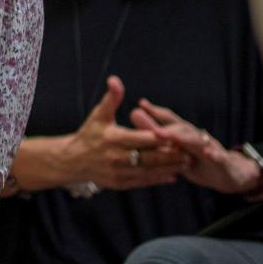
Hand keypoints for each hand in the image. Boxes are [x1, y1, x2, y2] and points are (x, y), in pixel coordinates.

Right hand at [46, 76, 189, 191]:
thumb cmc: (89, 134)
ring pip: (149, 171)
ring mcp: (117, 173)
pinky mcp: (119, 184)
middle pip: (149, 157)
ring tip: (186, 163)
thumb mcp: (99, 115)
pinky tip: (173, 175)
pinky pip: (143, 182)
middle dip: (171, 156)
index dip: (160, 137)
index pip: (141, 138)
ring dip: (169, 168)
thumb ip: (111, 98)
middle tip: (189, 152)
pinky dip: (158, 179)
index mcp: (112, 139)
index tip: (176, 135)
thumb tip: (115, 79)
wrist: (73, 161)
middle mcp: (115, 157)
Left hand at [132, 98, 262, 195]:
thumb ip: (157, 133)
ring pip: (198, 141)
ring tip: (170, 136)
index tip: (141, 104)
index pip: (170, 120)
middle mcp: (197, 137)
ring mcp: (211, 148)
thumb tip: (134, 114)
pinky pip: (219, 157)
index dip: (156, 112)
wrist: (230, 174)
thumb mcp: (177, 149)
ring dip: (184, 138)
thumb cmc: (198, 160)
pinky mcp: (223, 162)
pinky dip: (213, 154)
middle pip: (182, 129)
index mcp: (185, 135)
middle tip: (152, 129)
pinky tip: (207, 153)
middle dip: (167, 127)